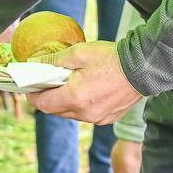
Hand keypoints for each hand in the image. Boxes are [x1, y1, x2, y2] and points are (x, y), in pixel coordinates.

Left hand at [28, 41, 142, 123]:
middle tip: (46, 83)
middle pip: (55, 111)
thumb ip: (54, 60)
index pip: (43, 105)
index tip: (29, 87)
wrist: (143, 68)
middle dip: (48, 98)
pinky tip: (85, 90)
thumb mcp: (78, 53)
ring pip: (71, 114)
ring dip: (65, 102)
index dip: (33, 96)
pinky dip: (81, 105)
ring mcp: (98, 119)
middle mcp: (85, 114)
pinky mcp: (108, 119)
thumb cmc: (110, 58)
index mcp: (75, 98)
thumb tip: (35, 63)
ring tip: (67, 85)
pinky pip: (86, 115)